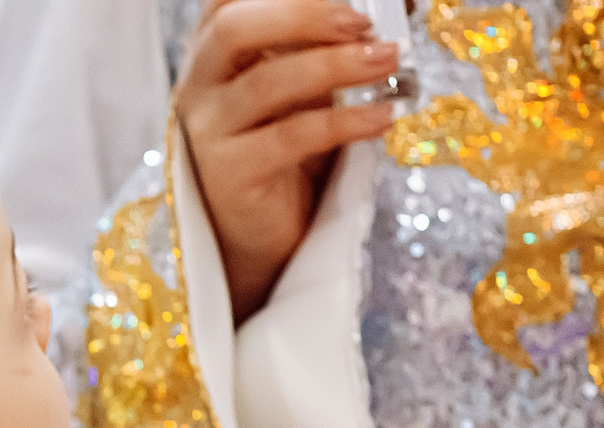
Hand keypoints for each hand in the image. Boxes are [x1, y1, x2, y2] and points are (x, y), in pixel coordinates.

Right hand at [176, 0, 401, 317]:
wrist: (258, 228)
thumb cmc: (285, 141)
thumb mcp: (309, 81)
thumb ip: (333, 40)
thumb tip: (403, 4)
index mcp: (215, 49)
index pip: (226, 0)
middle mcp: (199, 84)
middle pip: (233, 28)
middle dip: (304, 14)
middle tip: (363, 21)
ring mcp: (208, 130)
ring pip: (265, 83)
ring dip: (337, 66)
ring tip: (389, 60)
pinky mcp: (229, 174)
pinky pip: (289, 138)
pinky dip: (344, 121)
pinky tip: (383, 116)